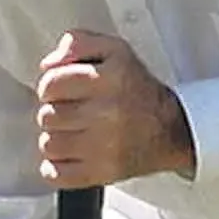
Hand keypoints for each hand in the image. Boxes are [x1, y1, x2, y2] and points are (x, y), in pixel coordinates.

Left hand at [36, 30, 195, 187]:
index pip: (51, 84)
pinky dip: (56, 168)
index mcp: (110, 78)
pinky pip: (56, 174)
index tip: (59, 91)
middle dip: (54, 113)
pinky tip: (70, 156)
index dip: (49, 87)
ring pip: (48, 145)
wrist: (172, 130)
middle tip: (71, 113)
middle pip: (47, 116)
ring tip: (73, 134)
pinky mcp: (102, 173)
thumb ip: (79, 44)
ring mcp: (105, 146)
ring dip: (55, 140)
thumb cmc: (137, 91)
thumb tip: (49, 64)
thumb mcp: (115, 52)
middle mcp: (108, 112)